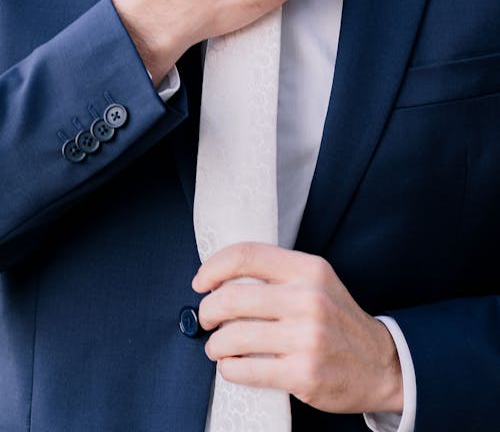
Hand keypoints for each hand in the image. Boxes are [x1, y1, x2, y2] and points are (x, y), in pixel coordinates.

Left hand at [192, 243, 402, 414]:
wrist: (381, 364)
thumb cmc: (337, 321)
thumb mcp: (316, 282)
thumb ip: (277, 274)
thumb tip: (221, 277)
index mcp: (309, 269)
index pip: (246, 256)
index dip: (213, 267)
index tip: (201, 282)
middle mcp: (308, 299)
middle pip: (231, 298)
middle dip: (208, 310)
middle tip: (207, 317)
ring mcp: (306, 338)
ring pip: (233, 337)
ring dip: (215, 344)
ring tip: (218, 346)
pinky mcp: (303, 374)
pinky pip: (245, 370)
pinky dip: (228, 369)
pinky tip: (232, 366)